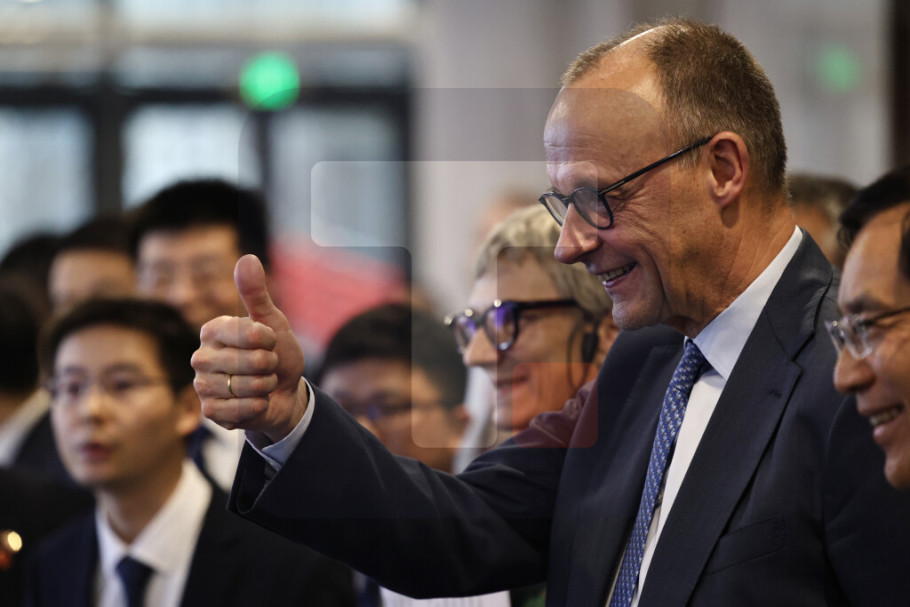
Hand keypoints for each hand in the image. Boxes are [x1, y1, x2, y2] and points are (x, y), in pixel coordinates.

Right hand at [192, 254, 307, 442]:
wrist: (284, 393)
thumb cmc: (276, 354)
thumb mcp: (272, 322)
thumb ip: (257, 294)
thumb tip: (247, 258)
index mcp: (213, 330)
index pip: (247, 332)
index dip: (269, 340)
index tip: (270, 341)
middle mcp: (201, 356)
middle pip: (251, 362)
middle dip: (270, 366)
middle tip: (267, 366)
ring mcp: (202, 385)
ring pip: (246, 387)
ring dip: (265, 387)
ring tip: (262, 383)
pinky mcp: (209, 411)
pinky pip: (239, 410)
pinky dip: (257, 407)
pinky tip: (255, 402)